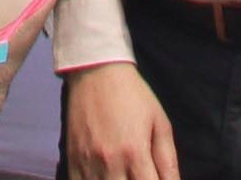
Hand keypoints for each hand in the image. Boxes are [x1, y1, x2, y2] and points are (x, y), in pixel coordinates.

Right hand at [63, 62, 178, 179]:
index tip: (152, 179)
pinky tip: (103, 178)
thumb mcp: (159, 123)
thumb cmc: (133, 96)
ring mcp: (89, 164)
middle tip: (137, 175)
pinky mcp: (72, 162)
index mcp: (135, 153)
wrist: (96, 71)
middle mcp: (111, 163)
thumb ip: (168, 162)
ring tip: (123, 175)